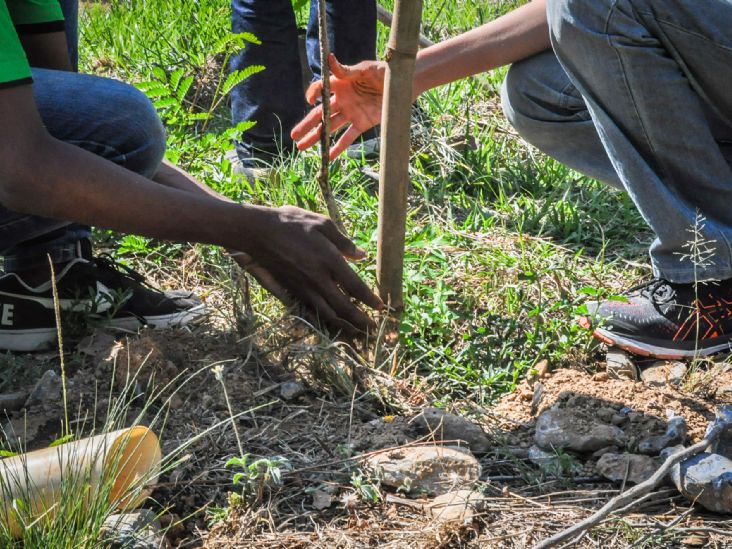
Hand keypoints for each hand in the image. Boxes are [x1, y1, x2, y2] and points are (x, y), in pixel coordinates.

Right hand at [242, 205, 382, 333]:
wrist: (258, 232)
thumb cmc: (292, 222)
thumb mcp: (322, 224)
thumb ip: (344, 242)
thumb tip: (362, 256)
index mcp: (329, 260)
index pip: (355, 286)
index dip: (369, 299)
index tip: (381, 307)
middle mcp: (318, 278)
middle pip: (344, 307)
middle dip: (360, 320)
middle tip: (373, 328)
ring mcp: (304, 287)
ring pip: (328, 313)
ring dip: (344, 325)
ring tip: (357, 332)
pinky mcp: (293, 290)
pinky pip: (313, 309)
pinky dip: (326, 319)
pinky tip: (333, 321)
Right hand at [291, 53, 385, 159]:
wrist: (402, 84)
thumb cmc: (384, 71)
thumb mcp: (365, 69)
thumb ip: (347, 70)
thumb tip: (329, 58)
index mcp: (340, 84)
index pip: (320, 90)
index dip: (312, 94)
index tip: (310, 101)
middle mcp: (342, 99)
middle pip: (320, 114)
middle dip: (306, 125)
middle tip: (293, 135)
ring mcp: (351, 113)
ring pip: (330, 127)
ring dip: (316, 137)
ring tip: (301, 147)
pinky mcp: (362, 123)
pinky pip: (348, 137)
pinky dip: (338, 147)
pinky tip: (327, 157)